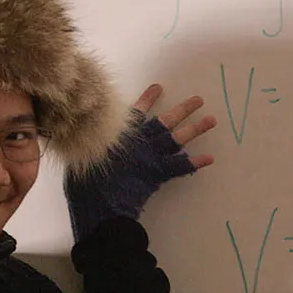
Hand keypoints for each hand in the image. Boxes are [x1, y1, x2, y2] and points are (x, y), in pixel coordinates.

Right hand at [65, 83, 216, 240]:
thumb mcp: (80, 157)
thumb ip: (86, 144)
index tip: (159, 87)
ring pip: (177, 139)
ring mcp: (151, 156)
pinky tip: (210, 158)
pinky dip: (195, 163)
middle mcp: (139, 141)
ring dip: (195, 129)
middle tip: (199, 100)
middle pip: (164, 121)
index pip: (136, 111)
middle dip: (182, 110)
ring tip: (212, 120)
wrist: (100, 205)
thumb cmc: (85, 184)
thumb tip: (80, 135)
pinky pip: (180, 167)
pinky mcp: (158, 173)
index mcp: (120, 133)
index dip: (147, 100)